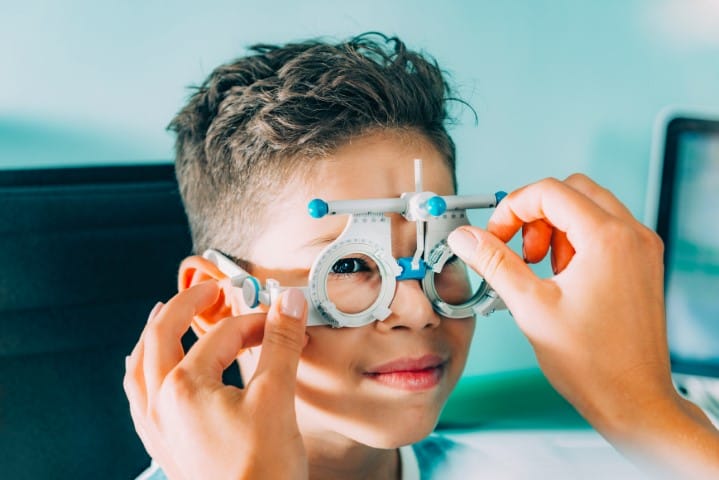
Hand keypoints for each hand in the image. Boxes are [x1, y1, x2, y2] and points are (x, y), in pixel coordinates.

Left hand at [123, 282, 308, 479]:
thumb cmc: (263, 473)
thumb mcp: (277, 398)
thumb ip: (280, 344)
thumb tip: (288, 302)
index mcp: (184, 388)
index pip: (222, 335)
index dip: (256, 322)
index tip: (281, 321)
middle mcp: (160, 405)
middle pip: (161, 336)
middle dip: (186, 305)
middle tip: (210, 289)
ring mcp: (157, 428)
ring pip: (139, 367)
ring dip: (153, 335)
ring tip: (164, 314)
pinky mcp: (164, 447)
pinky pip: (138, 399)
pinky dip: (142, 372)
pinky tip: (149, 371)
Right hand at [448, 174, 718, 476]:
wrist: (633, 400)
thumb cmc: (593, 363)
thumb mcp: (530, 306)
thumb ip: (494, 262)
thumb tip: (466, 237)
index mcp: (607, 239)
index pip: (550, 191)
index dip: (512, 208)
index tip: (496, 235)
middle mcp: (631, 236)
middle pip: (571, 191)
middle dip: (535, 214)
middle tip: (517, 248)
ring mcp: (640, 249)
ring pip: (588, 208)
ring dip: (555, 227)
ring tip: (540, 267)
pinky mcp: (641, 264)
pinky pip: (603, 231)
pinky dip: (575, 241)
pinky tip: (561, 277)